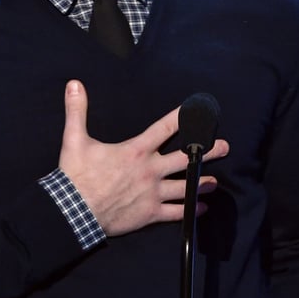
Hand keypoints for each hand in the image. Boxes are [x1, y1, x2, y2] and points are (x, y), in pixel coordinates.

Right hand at [58, 79, 229, 236]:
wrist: (74, 211)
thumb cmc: (76, 176)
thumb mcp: (74, 139)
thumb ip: (77, 110)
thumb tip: (74, 84)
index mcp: (137, 150)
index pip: (166, 128)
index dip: (184, 116)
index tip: (199, 110)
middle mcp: (150, 170)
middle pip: (187, 158)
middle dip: (208, 151)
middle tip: (224, 147)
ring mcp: (153, 193)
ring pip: (186, 187)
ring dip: (203, 183)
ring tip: (214, 181)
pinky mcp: (150, 213)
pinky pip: (176, 211)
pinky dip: (190, 210)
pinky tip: (200, 208)